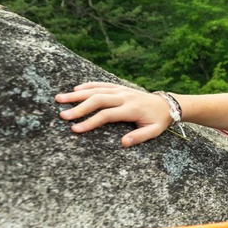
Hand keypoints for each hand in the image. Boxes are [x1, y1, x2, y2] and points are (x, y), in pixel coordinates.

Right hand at [54, 82, 171, 146]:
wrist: (167, 104)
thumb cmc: (159, 120)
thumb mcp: (154, 131)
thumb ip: (139, 137)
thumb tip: (123, 143)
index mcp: (131, 109)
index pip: (106, 115)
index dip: (90, 122)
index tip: (75, 129)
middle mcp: (124, 97)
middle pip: (97, 100)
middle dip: (78, 108)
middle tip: (62, 115)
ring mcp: (121, 90)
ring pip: (96, 90)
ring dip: (77, 94)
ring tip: (60, 99)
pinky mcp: (120, 87)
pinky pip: (102, 84)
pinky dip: (88, 85)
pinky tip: (75, 90)